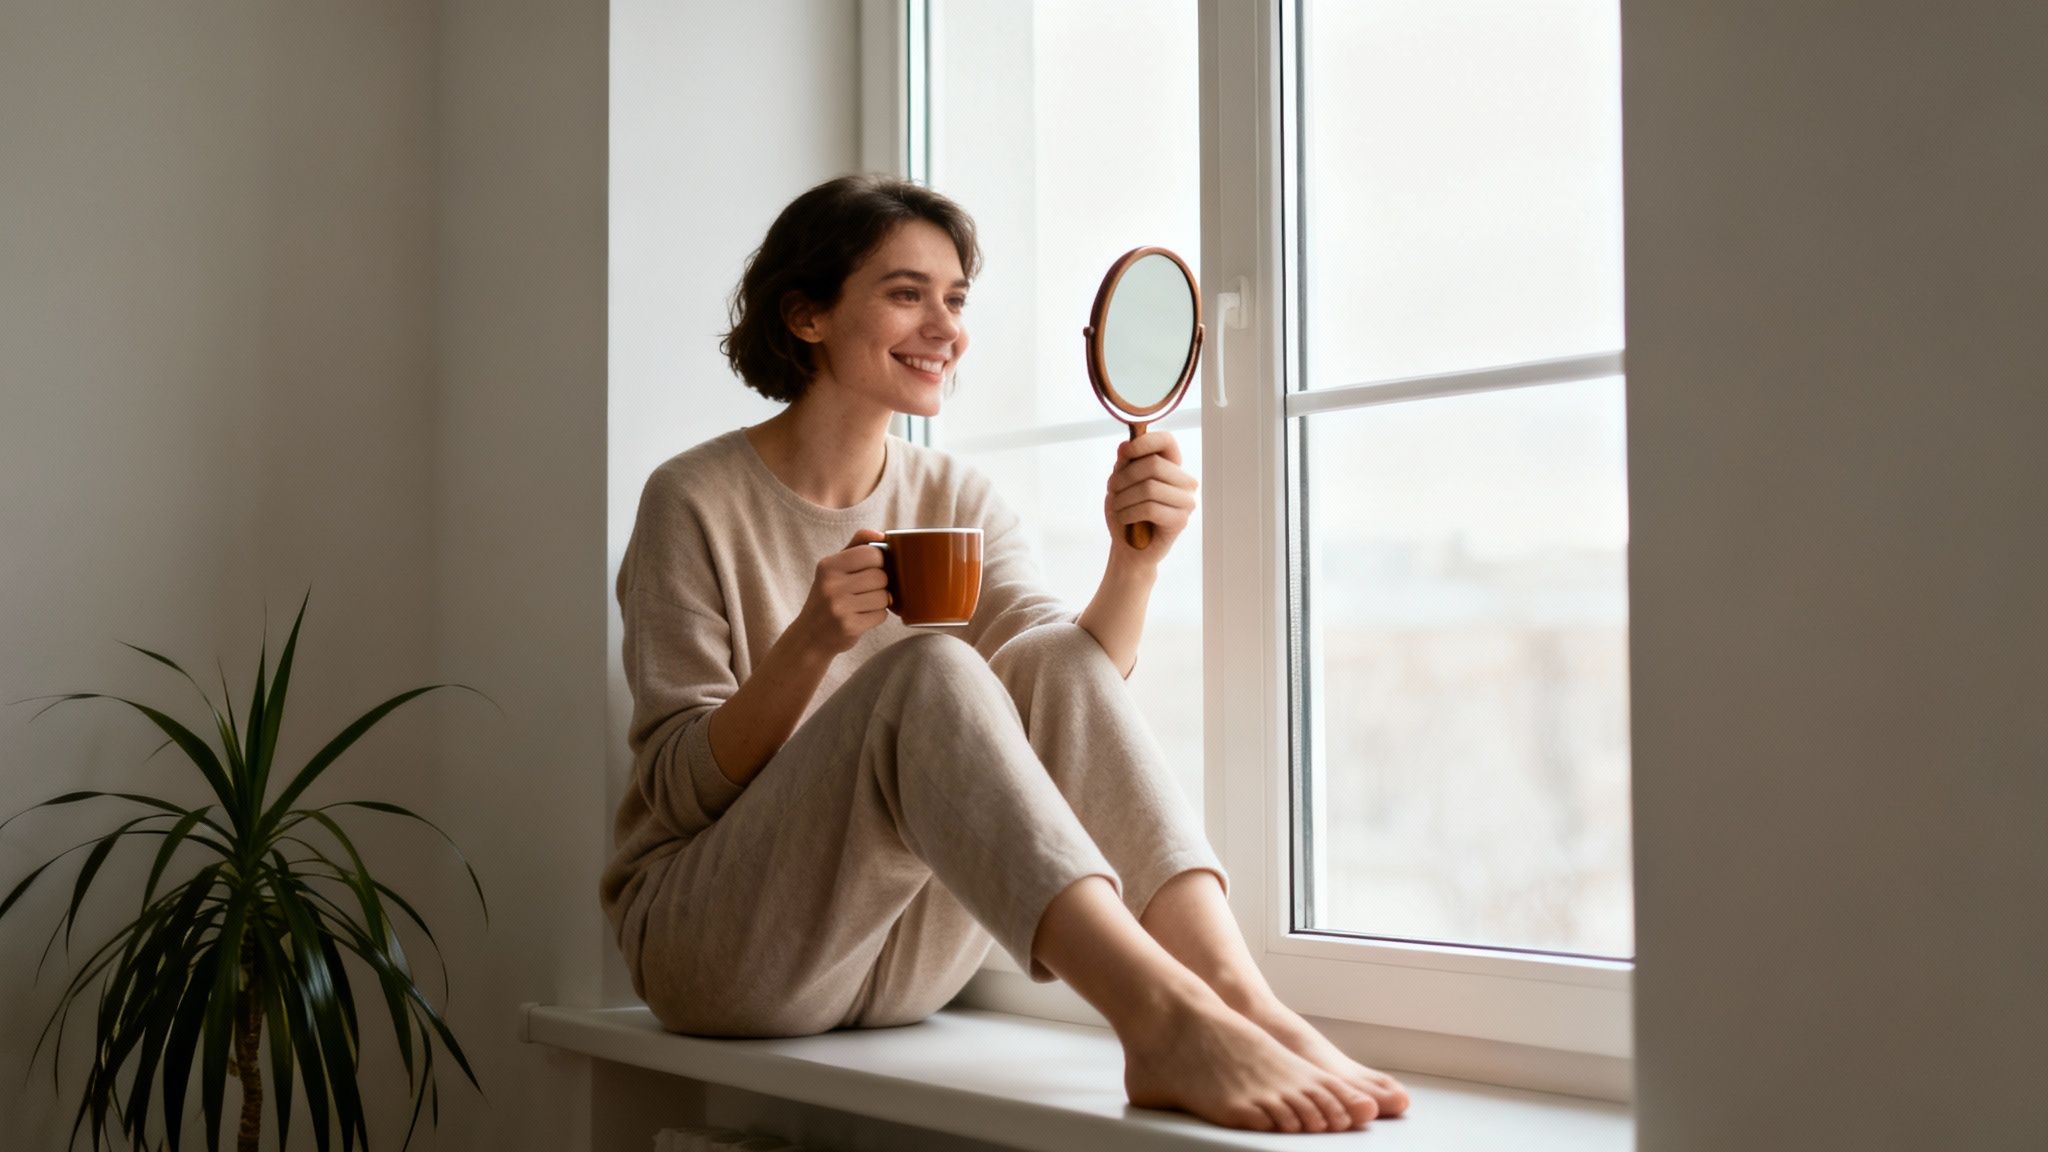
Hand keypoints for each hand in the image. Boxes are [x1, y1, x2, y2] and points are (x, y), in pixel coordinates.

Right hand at [793, 529, 890, 656]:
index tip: (871, 568)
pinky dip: (877, 616)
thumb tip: (881, 535)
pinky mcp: (849, 626)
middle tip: (867, 590)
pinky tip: (862, 617)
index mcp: (828, 566)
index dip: (879, 561)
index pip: (872, 554)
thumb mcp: (833, 568)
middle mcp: (831, 585)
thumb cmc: (827, 597)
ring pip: (884, 597)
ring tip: (863, 604)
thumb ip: (856, 546)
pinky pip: (881, 615)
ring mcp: (839, 607)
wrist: (809, 636)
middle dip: (880, 584)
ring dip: (880, 602)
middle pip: (881, 576)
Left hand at [1104, 431, 1198, 564]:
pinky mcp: (1180, 520)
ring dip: (1124, 498)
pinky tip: (1125, 519)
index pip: (1167, 441)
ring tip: (1118, 507)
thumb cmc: (1126, 512)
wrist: (1128, 548)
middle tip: (1113, 490)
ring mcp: (1185, 501)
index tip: (1124, 453)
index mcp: (1171, 467)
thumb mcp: (1119, 483)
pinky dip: (1129, 513)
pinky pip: (1151, 508)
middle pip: (1154, 465)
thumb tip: (1126, 446)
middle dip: (1125, 477)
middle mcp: (1183, 482)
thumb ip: (1125, 463)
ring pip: (1150, 487)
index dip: (1144, 442)